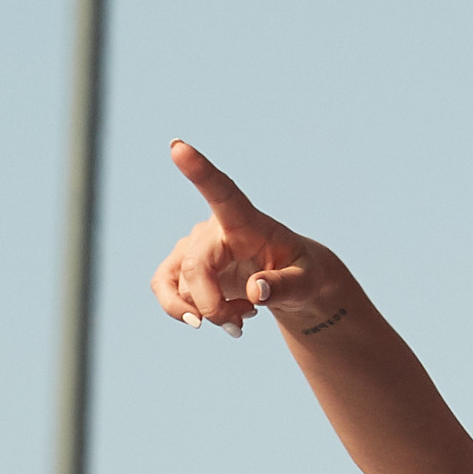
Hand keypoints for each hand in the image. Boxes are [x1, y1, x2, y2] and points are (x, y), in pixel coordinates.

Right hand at [150, 139, 349, 338]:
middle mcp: (214, 229)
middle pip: (196, 268)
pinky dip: (184, 312)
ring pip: (176, 284)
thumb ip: (285, 286)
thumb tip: (255, 291)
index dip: (199, 171)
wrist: (292, 284)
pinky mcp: (182, 268)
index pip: (222, 192)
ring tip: (238, 320)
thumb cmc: (304, 276)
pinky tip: (214, 319)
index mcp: (247, 223)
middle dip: (214, 307)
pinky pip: (164, 290)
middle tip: (241, 326)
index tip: (178, 147)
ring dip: (205, 313)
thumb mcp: (307, 284)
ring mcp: (194, 247)